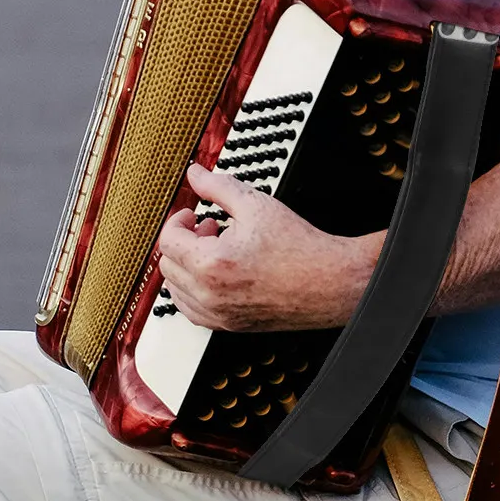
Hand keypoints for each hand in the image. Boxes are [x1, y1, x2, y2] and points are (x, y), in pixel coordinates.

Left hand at [155, 163, 378, 333]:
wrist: (331, 282)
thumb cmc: (300, 247)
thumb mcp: (256, 204)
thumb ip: (218, 187)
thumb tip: (195, 174)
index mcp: (211, 264)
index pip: (168, 240)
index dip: (178, 220)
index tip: (192, 213)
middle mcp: (209, 295)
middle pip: (168, 265)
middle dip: (184, 241)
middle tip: (208, 227)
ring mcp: (218, 315)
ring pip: (176, 291)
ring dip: (186, 267)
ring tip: (215, 250)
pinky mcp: (229, 326)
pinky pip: (193, 311)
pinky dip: (195, 291)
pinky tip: (218, 274)